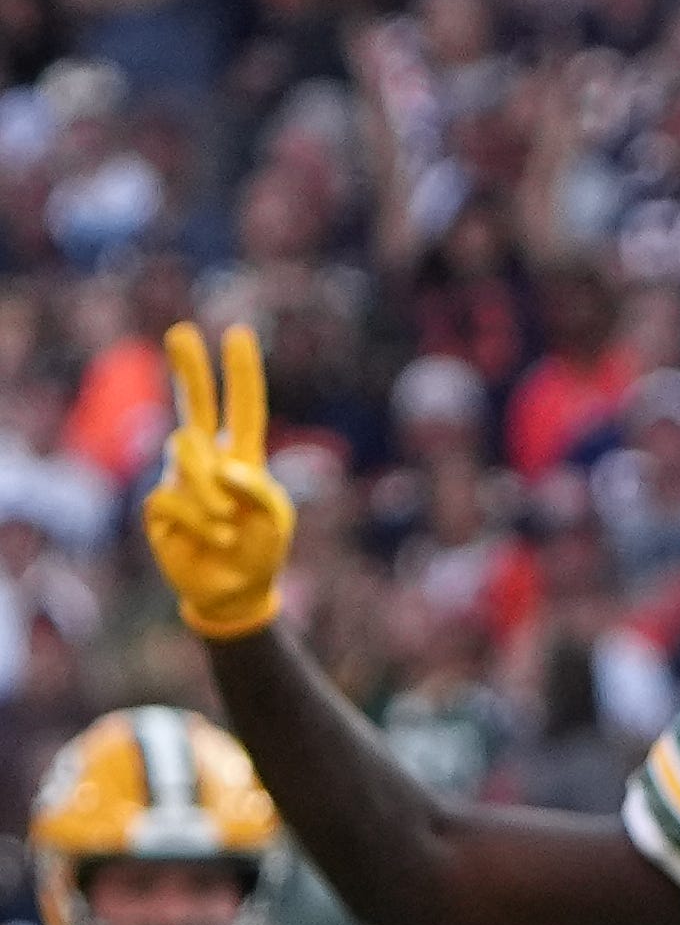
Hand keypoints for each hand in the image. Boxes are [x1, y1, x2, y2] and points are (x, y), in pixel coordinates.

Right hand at [143, 323, 293, 642]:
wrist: (232, 592)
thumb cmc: (259, 552)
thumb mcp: (276, 521)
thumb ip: (260, 491)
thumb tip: (226, 467)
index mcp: (242, 459)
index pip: (243, 410)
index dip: (242, 375)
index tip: (239, 335)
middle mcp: (208, 461)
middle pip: (195, 407)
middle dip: (189, 370)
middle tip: (182, 333)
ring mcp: (180, 478)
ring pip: (185, 452)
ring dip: (209, 488)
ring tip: (228, 522)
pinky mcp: (159, 503)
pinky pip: (175, 497)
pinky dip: (200, 520)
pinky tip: (214, 539)